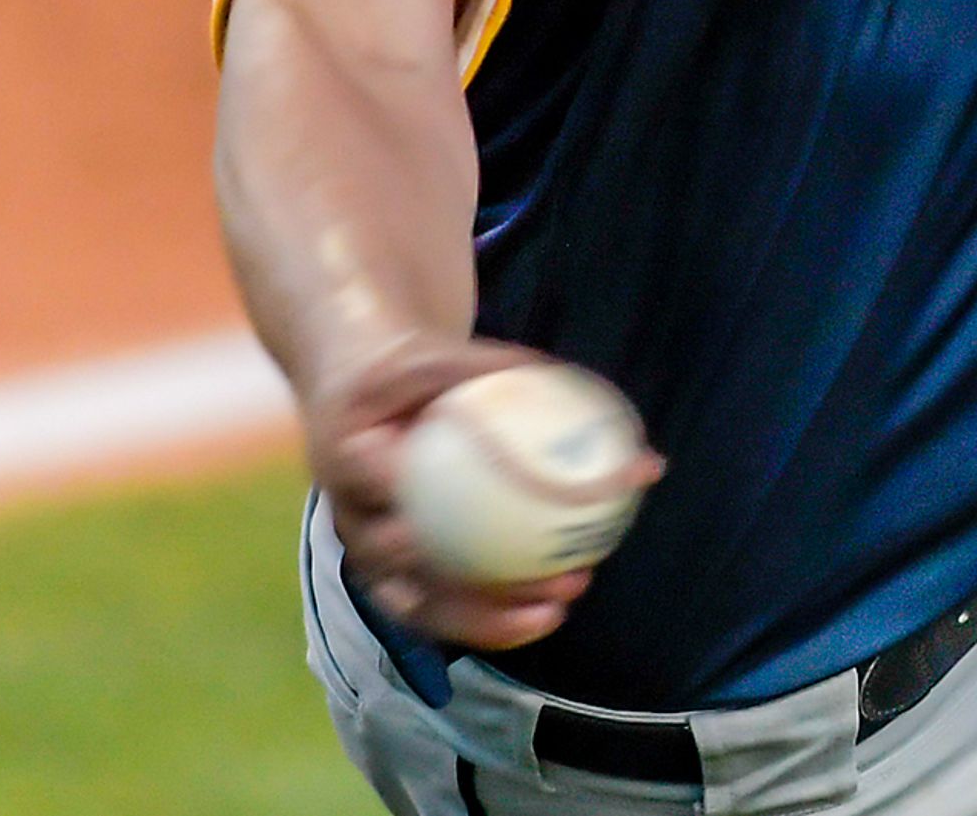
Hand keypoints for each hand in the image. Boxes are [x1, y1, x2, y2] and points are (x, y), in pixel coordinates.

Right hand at [307, 336, 661, 651]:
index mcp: (347, 455)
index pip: (379, 482)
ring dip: (487, 615)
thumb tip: (630, 446)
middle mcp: (352, 517)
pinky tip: (543, 616)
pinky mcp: (388, 577)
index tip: (480, 512)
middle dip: (473, 581)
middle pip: (406, 562)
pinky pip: (437, 610)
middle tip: (545, 573)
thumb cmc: (410, 371)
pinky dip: (488, 618)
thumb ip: (519, 381)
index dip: (423, 501)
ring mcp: (369, 556)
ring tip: (557, 607)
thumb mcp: (445, 358)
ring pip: (420, 604)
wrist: (354, 395)